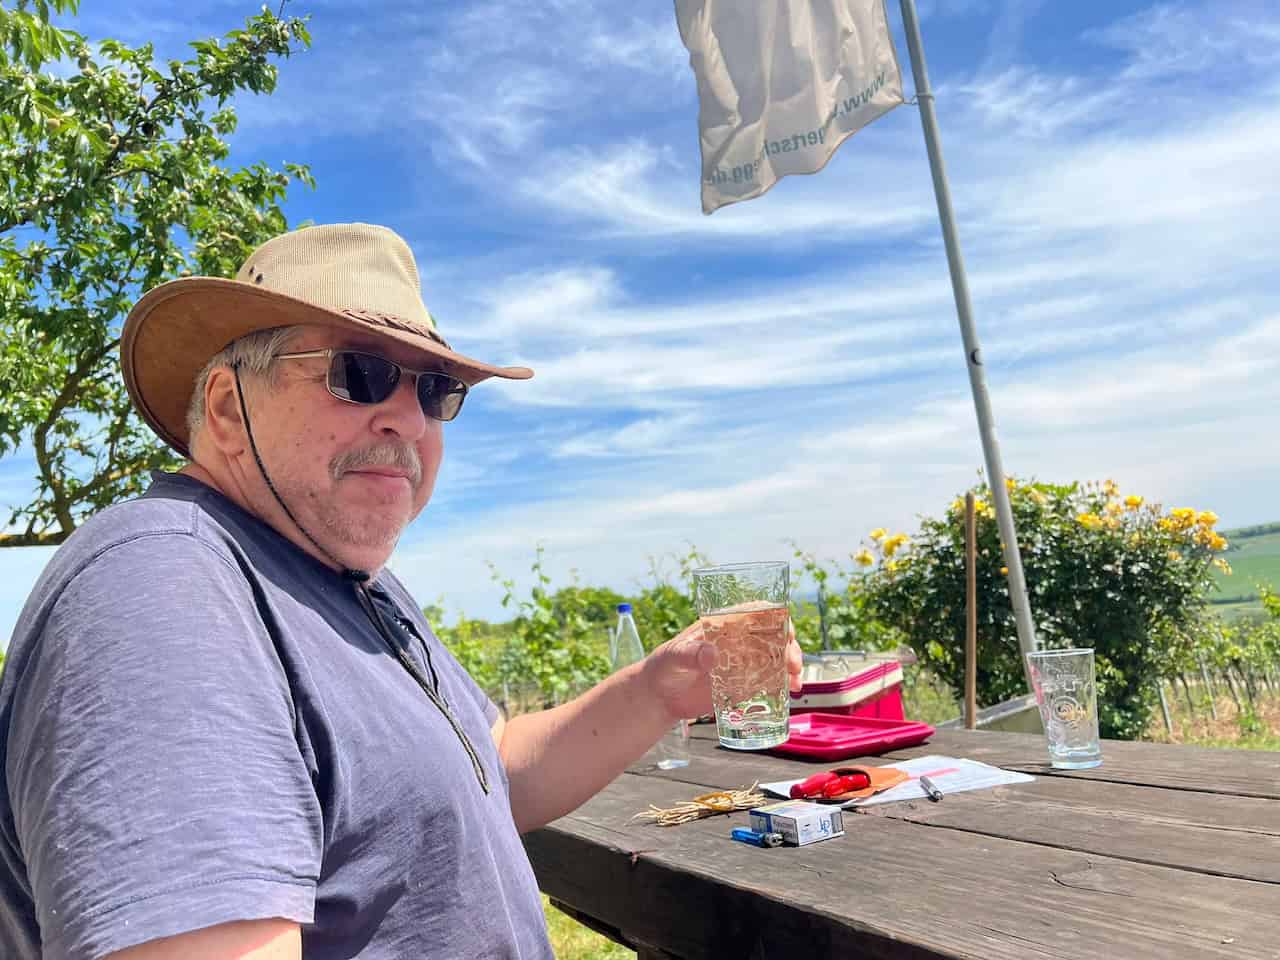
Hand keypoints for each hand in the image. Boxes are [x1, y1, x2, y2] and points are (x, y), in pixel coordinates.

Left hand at [642, 618, 803, 721]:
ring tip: (795, 682)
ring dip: (792, 666)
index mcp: (723, 626)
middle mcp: (738, 642)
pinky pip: (771, 681)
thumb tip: (712, 654)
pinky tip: (791, 693)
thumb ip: (689, 653)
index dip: (776, 616)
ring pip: (777, 658)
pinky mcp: (744, 685)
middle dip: (789, 646)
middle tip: (793, 664)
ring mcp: (743, 663)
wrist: (660, 698)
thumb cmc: (663, 668)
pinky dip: (784, 685)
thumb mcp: (672, 657)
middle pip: (773, 635)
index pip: (756, 612)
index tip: (786, 629)